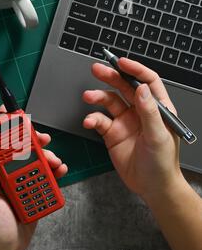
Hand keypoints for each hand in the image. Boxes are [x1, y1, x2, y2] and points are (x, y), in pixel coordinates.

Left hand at [0, 109, 67, 249]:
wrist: (6, 248)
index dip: (2, 128)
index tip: (8, 113)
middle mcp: (9, 174)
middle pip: (22, 149)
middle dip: (32, 139)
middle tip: (42, 137)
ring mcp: (24, 181)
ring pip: (37, 160)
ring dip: (47, 156)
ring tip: (53, 161)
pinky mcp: (37, 191)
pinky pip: (48, 177)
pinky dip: (56, 171)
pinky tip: (60, 169)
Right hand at [82, 58, 182, 202]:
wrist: (151, 187)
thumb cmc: (162, 164)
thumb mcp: (158, 136)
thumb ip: (149, 112)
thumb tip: (142, 88)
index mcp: (157, 109)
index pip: (147, 82)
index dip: (135, 70)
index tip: (121, 62)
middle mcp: (140, 112)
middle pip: (125, 87)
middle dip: (111, 77)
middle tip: (97, 69)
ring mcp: (125, 122)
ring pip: (109, 102)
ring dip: (97, 97)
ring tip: (88, 96)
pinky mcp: (112, 134)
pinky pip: (99, 120)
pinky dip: (92, 118)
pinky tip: (89, 121)